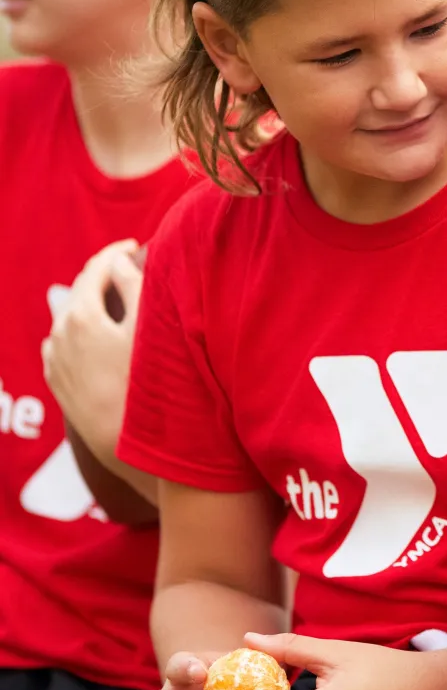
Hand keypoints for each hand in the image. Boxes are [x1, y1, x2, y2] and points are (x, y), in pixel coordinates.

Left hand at [42, 240, 143, 464]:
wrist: (127, 445)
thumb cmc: (146, 385)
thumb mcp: (148, 329)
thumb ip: (133, 287)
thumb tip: (118, 261)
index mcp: (81, 315)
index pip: (95, 270)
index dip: (115, 253)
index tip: (134, 244)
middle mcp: (60, 334)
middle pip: (79, 292)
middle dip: (102, 276)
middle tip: (127, 265)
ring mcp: (55, 360)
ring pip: (68, 318)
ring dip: (89, 303)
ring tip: (113, 298)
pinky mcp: (57, 382)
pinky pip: (61, 343)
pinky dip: (76, 330)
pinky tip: (90, 332)